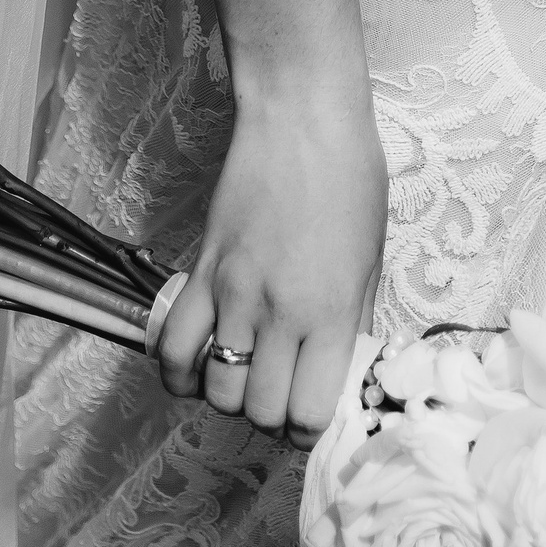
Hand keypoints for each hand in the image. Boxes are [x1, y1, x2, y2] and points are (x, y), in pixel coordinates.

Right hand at [157, 81, 387, 446]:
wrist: (301, 117)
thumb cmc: (351, 176)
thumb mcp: (373, 253)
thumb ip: (356, 318)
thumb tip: (345, 367)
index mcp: (332, 311)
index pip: (309, 414)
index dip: (311, 428)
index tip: (314, 413)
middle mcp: (280, 312)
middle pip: (259, 411)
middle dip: (272, 416)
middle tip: (283, 392)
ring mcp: (233, 293)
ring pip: (214, 389)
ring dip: (229, 395)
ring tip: (246, 373)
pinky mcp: (200, 271)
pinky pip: (172, 347)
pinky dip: (180, 372)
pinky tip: (197, 365)